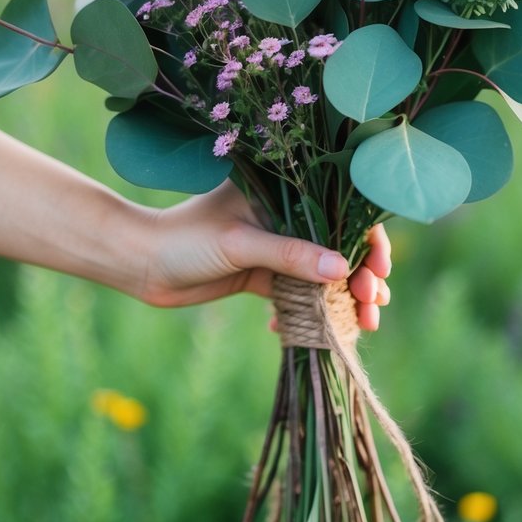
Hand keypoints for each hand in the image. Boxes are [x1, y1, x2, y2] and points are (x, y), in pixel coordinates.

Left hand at [140, 182, 390, 330]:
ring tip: (362, 327)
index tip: (381, 270)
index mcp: (285, 191)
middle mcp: (287, 214)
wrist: (141, 264)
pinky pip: (298, 293)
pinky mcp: (263, 273)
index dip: (369, 238)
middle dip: (363, 277)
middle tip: (371, 305)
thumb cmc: (186, 239)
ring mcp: (276, 246)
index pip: (342, 208)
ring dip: (342, 299)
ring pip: (323, 273)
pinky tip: (297, 330)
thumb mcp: (240, 243)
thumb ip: (290, 255)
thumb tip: (343, 271)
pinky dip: (307, 311)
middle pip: (341, 245)